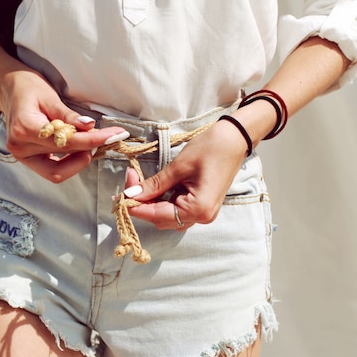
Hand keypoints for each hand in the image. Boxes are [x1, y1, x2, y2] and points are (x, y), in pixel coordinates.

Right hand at [0, 70, 128, 182]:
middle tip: (104, 137)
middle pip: (62, 160)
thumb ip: (68, 115)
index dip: (93, 140)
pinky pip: (51, 169)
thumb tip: (90, 126)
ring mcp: (21, 156)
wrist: (9, 88)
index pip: (66, 142)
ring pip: (57, 171)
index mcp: (24, 128)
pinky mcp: (26, 159)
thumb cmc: (28, 88)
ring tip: (89, 141)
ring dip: (78, 160)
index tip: (114, 135)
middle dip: (87, 151)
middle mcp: (20, 147)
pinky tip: (78, 147)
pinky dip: (68, 161)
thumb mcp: (50, 96)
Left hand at [123, 119, 248, 229]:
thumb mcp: (178, 166)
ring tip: (139, 181)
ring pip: (167, 215)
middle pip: (161, 219)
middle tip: (130, 180)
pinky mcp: (202, 205)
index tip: (120, 194)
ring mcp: (203, 213)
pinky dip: (162, 199)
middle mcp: (202, 217)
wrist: (236, 138)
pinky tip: (154, 185)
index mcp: (198, 210)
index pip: (158, 216)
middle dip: (142, 203)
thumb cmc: (211, 148)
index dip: (136, 206)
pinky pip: (176, 209)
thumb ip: (154, 184)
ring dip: (151, 202)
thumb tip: (130, 196)